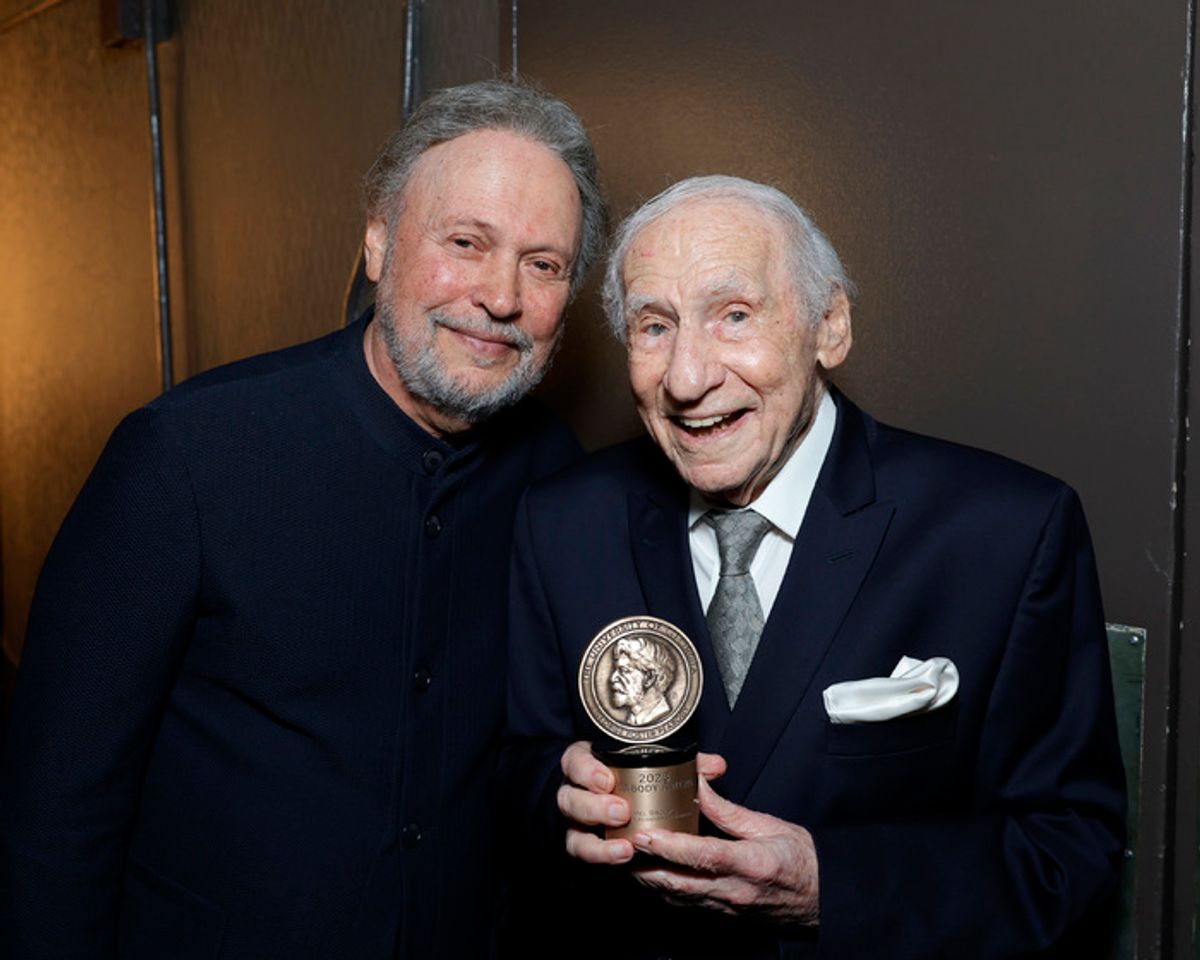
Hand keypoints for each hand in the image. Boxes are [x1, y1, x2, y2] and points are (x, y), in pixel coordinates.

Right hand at [557, 742, 727, 865]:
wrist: (610, 798)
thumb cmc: (632, 775)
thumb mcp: (650, 762)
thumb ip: (681, 762)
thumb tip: (717, 766)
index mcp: (586, 764)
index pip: (575, 762)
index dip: (587, 771)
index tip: (609, 779)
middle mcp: (576, 794)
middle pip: (569, 800)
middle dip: (594, 807)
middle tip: (622, 811)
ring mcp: (577, 824)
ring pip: (574, 836)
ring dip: (598, 844)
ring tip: (625, 848)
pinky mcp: (584, 847)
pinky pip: (585, 857)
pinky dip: (603, 858)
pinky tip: (624, 857)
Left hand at [630, 772, 819, 926]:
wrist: (822, 900)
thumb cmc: (801, 861)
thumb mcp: (769, 826)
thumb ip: (727, 810)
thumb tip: (698, 785)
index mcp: (751, 864)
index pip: (703, 856)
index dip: (670, 846)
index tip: (644, 834)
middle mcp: (734, 891)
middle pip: (679, 882)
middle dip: (644, 865)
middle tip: (618, 845)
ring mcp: (726, 908)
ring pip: (675, 897)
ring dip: (647, 879)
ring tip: (623, 856)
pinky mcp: (722, 916)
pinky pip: (684, 905)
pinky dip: (662, 890)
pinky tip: (648, 875)